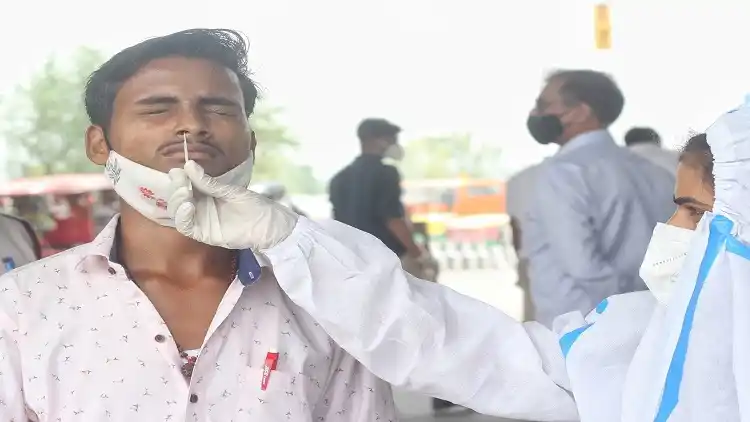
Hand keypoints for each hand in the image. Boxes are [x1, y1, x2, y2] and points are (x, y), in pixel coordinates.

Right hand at [167, 160, 298, 250]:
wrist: (267, 224)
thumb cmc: (252, 205)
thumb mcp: (229, 190)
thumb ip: (208, 182)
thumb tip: (188, 164)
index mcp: (205, 194)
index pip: (184, 186)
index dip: (178, 179)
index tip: (176, 171)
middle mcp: (199, 207)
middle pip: (178, 199)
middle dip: (176, 189)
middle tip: (181, 181)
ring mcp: (200, 221)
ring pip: (178, 213)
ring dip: (177, 202)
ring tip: (184, 192)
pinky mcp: (203, 234)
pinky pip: (187, 227)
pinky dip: (183, 217)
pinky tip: (187, 206)